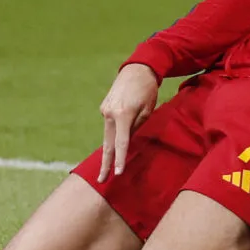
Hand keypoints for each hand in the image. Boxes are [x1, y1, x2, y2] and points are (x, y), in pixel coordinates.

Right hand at [97, 63, 158, 181]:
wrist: (137, 69)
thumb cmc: (148, 90)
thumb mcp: (147, 110)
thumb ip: (136, 127)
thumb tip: (127, 141)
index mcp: (123, 114)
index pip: (121, 143)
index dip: (119, 160)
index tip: (117, 174)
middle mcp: (110, 113)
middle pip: (107, 144)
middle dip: (105, 163)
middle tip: (101, 180)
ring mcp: (105, 110)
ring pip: (108, 135)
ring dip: (109, 150)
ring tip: (107, 168)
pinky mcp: (104, 107)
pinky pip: (109, 125)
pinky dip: (113, 135)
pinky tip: (116, 141)